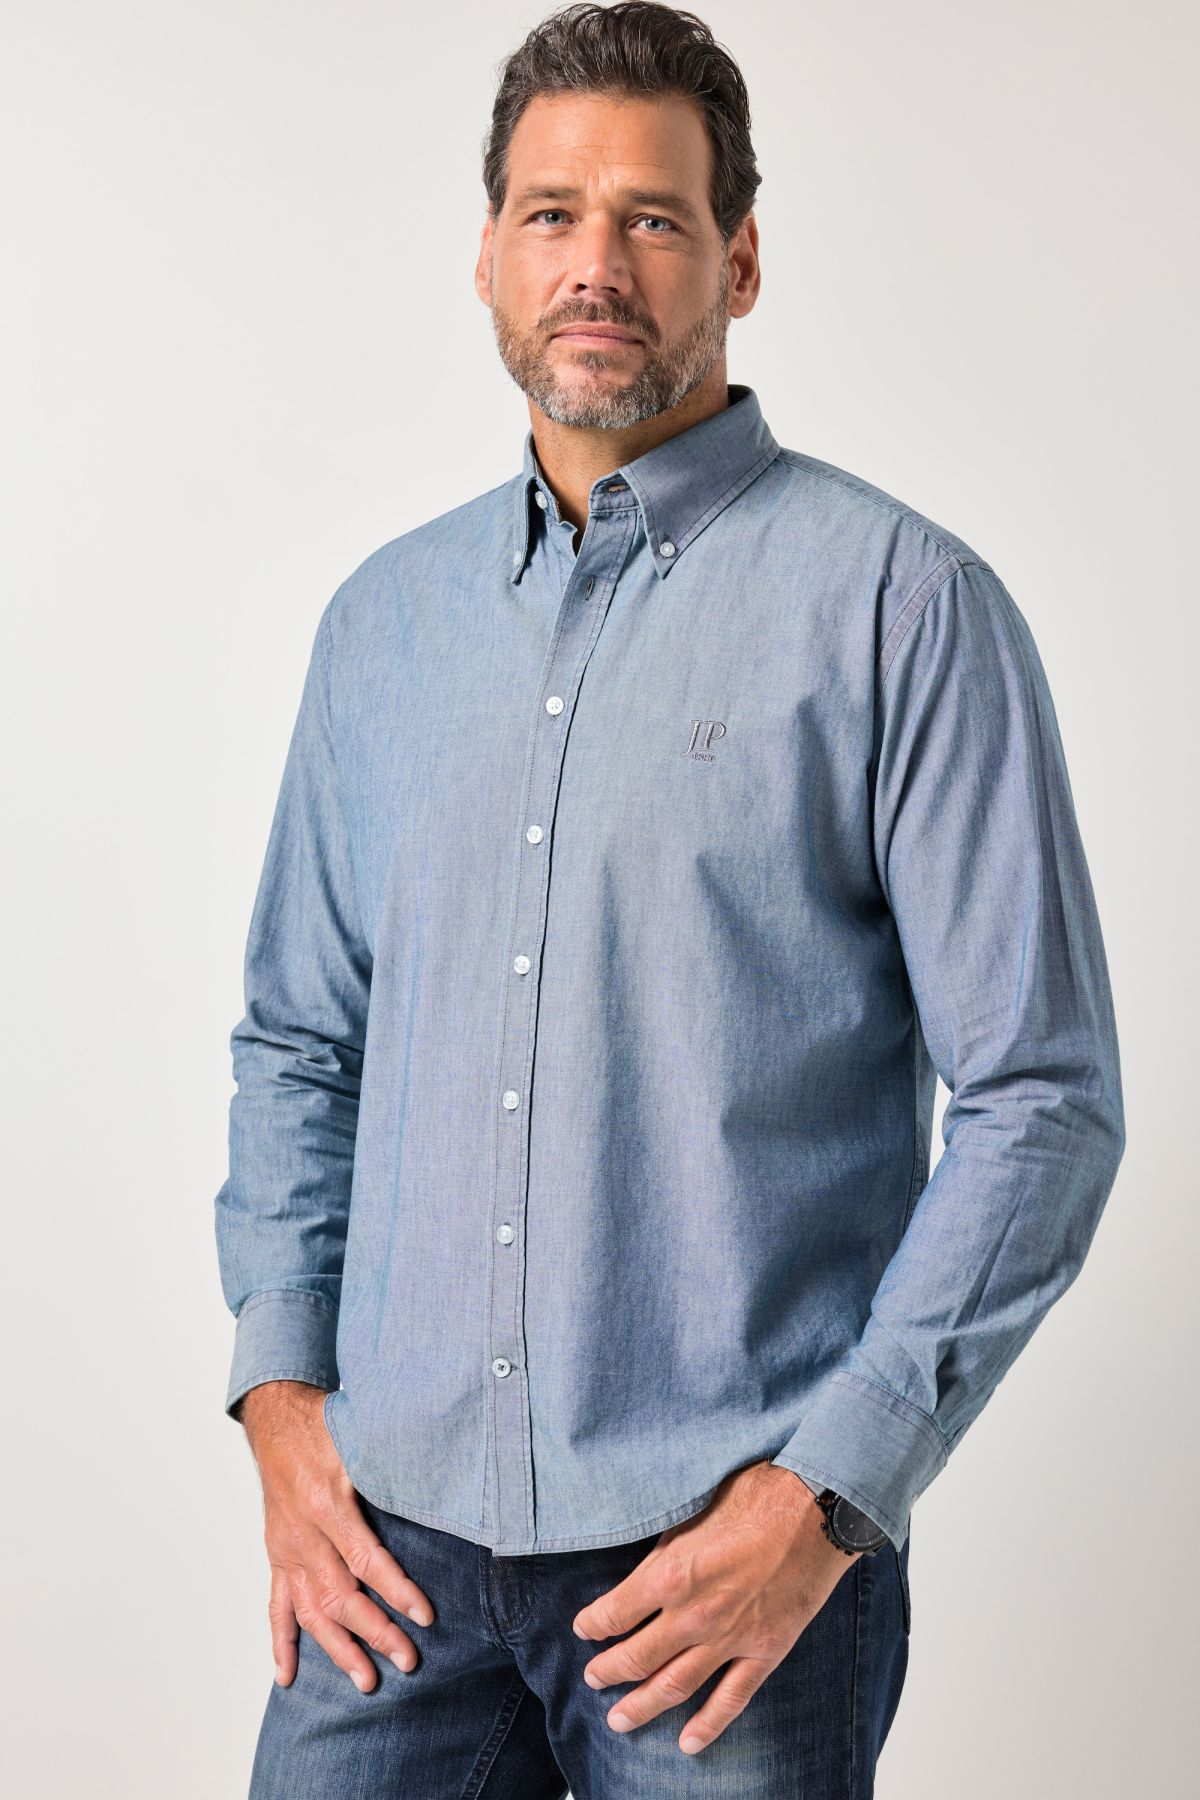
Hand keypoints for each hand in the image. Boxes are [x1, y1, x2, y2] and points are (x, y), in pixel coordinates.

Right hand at [239, 1380, 436, 1692]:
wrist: (276, 1420)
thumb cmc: (325, 1426)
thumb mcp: (359, 1438)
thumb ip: (391, 1467)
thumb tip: (441, 1487)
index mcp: (327, 1503)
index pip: (366, 1559)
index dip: (396, 1591)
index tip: (425, 1617)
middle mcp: (302, 1534)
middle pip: (340, 1596)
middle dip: (375, 1632)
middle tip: (408, 1661)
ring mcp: (286, 1549)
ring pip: (310, 1611)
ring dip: (338, 1649)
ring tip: (366, 1681)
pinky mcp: (276, 1556)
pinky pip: (276, 1606)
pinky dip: (280, 1643)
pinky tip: (287, 1676)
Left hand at [571, 1458, 859, 1756]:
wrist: (817, 1509)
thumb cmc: (755, 1497)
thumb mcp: (692, 1512)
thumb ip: (666, 1551)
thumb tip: (644, 1573)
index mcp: (670, 1575)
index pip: (614, 1613)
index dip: (593, 1624)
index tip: (584, 1628)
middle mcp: (694, 1615)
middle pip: (636, 1657)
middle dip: (608, 1670)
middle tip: (592, 1677)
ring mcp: (730, 1639)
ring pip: (674, 1686)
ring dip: (641, 1706)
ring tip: (618, 1720)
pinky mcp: (765, 1651)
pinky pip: (731, 1698)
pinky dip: (707, 1724)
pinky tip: (687, 1742)